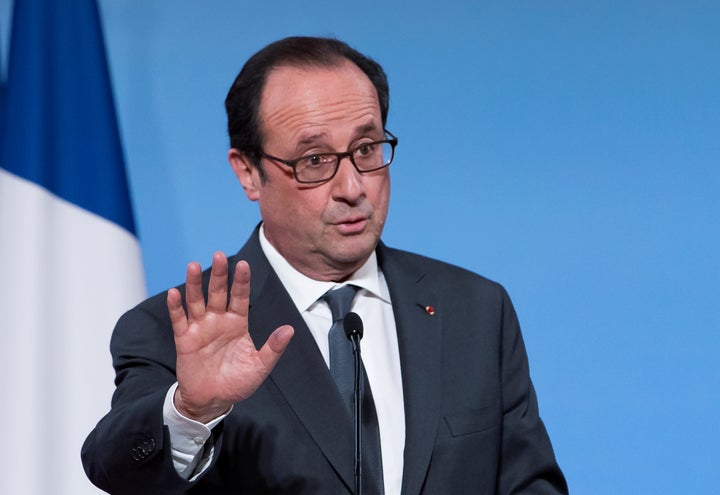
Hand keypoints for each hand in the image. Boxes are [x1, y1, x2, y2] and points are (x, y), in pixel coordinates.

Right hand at [167, 252, 293, 422]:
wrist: (213, 401)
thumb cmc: (238, 382)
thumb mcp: (260, 366)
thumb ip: (273, 348)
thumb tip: (290, 329)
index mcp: (237, 324)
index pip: (240, 297)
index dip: (241, 281)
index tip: (244, 264)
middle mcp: (218, 321)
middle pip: (217, 293)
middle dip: (218, 275)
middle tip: (218, 255)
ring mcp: (200, 328)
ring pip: (196, 301)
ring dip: (194, 284)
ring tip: (193, 266)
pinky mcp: (184, 339)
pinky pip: (179, 320)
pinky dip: (176, 307)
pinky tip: (174, 293)